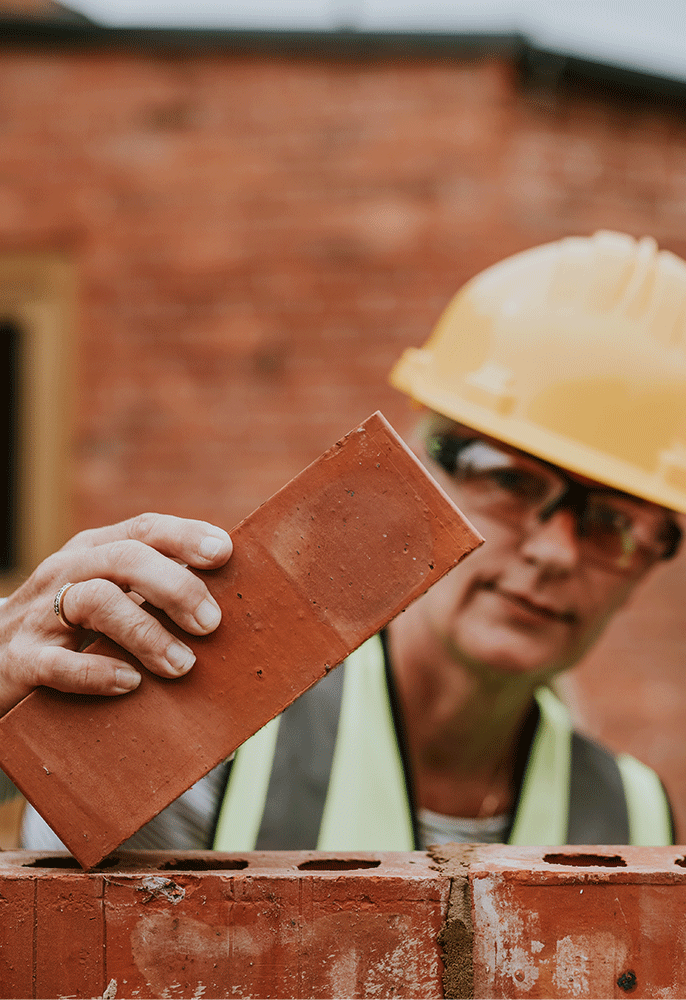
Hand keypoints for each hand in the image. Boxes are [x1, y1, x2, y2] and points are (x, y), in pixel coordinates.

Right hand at [0, 513, 232, 715]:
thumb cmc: (69, 629)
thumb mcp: (109, 596)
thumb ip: (154, 591)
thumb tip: (228, 600)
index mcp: (94, 551)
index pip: (144, 529)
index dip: (186, 536)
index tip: (224, 554)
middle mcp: (67, 572)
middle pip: (125, 559)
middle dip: (175, 587)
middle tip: (211, 623)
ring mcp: (40, 615)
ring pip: (97, 602)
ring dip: (147, 633)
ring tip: (182, 665)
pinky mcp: (22, 660)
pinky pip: (59, 663)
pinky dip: (98, 672)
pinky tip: (130, 683)